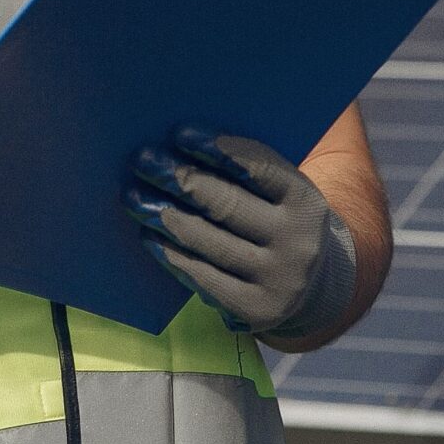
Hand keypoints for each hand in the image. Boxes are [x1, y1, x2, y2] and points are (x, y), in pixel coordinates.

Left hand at [125, 126, 357, 340]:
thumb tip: (181, 147)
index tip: (179, 134)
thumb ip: (247, 173)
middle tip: (143, 160)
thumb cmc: (277, 222)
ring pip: (210, 243)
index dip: (218, 149)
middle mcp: (297, 241)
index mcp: (306, 201)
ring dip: (165, 216)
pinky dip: (172, 254)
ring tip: (134, 198)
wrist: (309, 287)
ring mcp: (277, 280)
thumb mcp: (280, 196)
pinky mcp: (254, 309)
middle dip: (181, 179)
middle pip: (228, 205)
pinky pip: (204, 277)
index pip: (260, 168)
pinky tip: (148, 236)